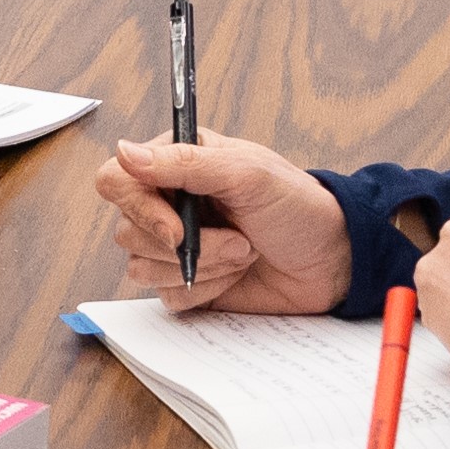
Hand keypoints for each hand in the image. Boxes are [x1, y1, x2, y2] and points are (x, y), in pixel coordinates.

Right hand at [96, 136, 347, 313]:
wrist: (333, 259)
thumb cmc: (298, 207)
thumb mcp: (247, 174)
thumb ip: (184, 163)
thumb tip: (124, 151)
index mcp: (177, 164)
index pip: (117, 180)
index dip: (139, 208)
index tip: (177, 228)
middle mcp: (169, 203)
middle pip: (126, 231)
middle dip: (188, 245)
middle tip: (238, 239)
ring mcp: (175, 246)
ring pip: (141, 268)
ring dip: (202, 267)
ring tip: (243, 253)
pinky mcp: (187, 283)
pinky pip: (165, 297)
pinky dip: (205, 290)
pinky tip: (236, 275)